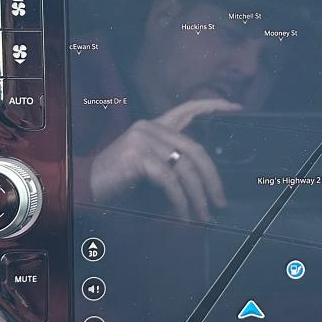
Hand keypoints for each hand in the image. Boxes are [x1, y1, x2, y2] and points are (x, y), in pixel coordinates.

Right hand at [89, 98, 238, 221]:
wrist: (84, 186)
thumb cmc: (118, 180)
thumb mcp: (149, 167)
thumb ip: (173, 164)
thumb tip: (206, 183)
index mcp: (154, 126)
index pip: (189, 109)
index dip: (213, 106)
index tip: (236, 108)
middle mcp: (150, 127)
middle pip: (196, 150)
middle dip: (212, 179)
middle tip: (221, 201)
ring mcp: (143, 139)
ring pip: (185, 168)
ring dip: (198, 197)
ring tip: (204, 215)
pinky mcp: (137, 156)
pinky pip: (170, 181)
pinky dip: (181, 201)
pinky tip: (184, 216)